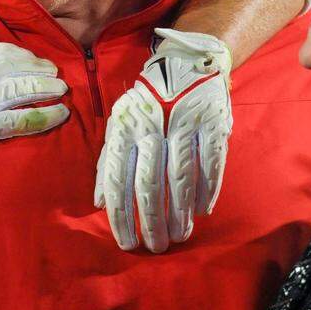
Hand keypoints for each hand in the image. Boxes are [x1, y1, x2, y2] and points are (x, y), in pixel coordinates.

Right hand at [0, 20, 69, 199]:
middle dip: (36, 68)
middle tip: (53, 72)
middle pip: (13, 66)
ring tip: (62, 89)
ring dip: (46, 89)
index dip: (13, 52)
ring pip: (23, 89)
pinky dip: (44, 116)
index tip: (26, 56)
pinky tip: (60, 115)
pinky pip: (22, 120)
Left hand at [94, 29, 231, 251]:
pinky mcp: (211, 123)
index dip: (121, 215)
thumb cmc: (147, 101)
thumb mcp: (120, 123)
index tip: (125, 242)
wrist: (187, 61)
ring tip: (179, 236)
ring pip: (180, 179)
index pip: (117, 179)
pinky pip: (210, 165)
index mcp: (123, 128)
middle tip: (156, 247)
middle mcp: (151, 127)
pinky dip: (206, 191)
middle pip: (149, 185)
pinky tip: (201, 211)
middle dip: (152, 223)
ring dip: (179, 214)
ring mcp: (183, 124)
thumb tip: (98, 202)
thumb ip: (108, 161)